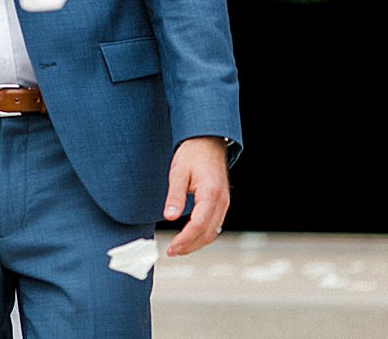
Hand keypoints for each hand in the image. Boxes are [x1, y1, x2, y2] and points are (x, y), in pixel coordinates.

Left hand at [164, 136, 230, 256]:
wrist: (208, 142)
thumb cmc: (193, 154)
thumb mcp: (178, 172)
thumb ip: (174, 196)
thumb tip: (169, 217)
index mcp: (211, 194)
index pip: (199, 225)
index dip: (185, 240)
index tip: (172, 247)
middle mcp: (222, 202)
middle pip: (208, 233)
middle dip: (190, 246)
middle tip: (172, 252)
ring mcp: (224, 203)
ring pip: (213, 232)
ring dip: (197, 243)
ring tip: (178, 248)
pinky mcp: (222, 203)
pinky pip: (215, 225)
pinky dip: (203, 235)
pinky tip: (190, 237)